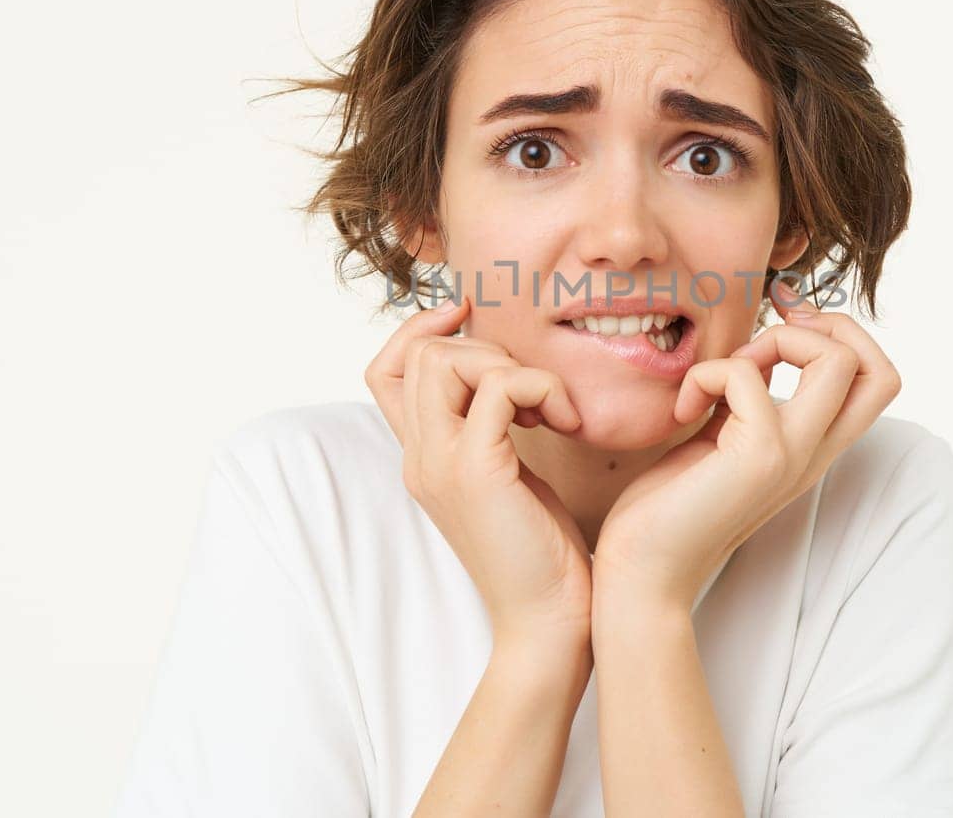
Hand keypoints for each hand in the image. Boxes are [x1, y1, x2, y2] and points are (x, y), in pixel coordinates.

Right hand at [365, 294, 592, 650]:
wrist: (549, 624)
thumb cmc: (541, 553)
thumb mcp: (506, 476)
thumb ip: (491, 429)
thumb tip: (509, 376)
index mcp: (422, 457)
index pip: (387, 369)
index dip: (424, 330)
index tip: (476, 327)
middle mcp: (420, 457)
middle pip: (421, 353)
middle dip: (484, 347)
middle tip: (531, 391)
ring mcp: (441, 464)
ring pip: (448, 359)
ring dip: (510, 364)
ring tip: (547, 409)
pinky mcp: (477, 471)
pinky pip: (499, 386)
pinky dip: (541, 388)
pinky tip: (564, 423)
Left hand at [591, 282, 902, 610]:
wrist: (643, 570)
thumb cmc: (671, 504)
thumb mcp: (724, 436)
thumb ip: (749, 398)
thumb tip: (757, 351)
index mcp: (812, 448)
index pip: (877, 381)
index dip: (841, 337)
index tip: (781, 329)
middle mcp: (815, 453)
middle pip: (881, 370)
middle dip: (830, 326)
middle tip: (769, 338)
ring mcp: (793, 455)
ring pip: (839, 362)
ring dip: (776, 340)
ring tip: (727, 371)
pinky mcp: (758, 456)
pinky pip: (746, 374)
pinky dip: (708, 372)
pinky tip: (685, 409)